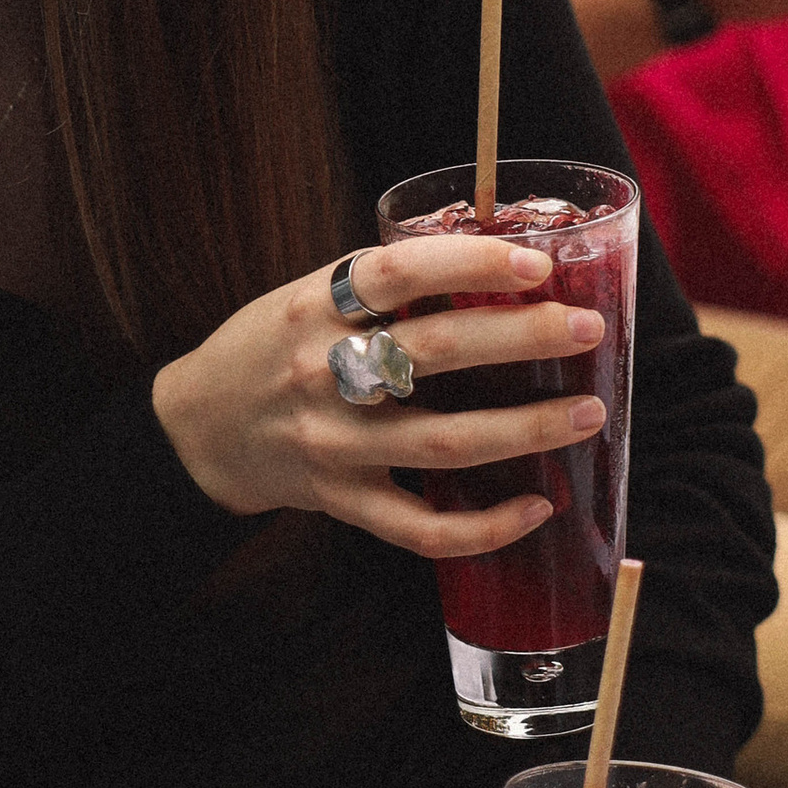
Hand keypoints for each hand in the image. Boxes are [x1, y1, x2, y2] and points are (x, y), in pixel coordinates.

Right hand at [152, 235, 605, 557]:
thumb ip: (382, 286)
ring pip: (443, 442)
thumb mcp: (308, 296)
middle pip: (437, 353)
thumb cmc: (271, 348)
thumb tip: (493, 260)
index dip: (470, 263)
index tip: (536, 263)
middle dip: (525, 338)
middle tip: (587, 330)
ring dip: (526, 429)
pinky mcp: (341, 501)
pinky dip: (484, 525)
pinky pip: (421, 527)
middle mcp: (321, 373)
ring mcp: (333, 444)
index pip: (397, 273)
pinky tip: (535, 506)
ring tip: (588, 413)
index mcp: (315, 307)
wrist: (199, 429)